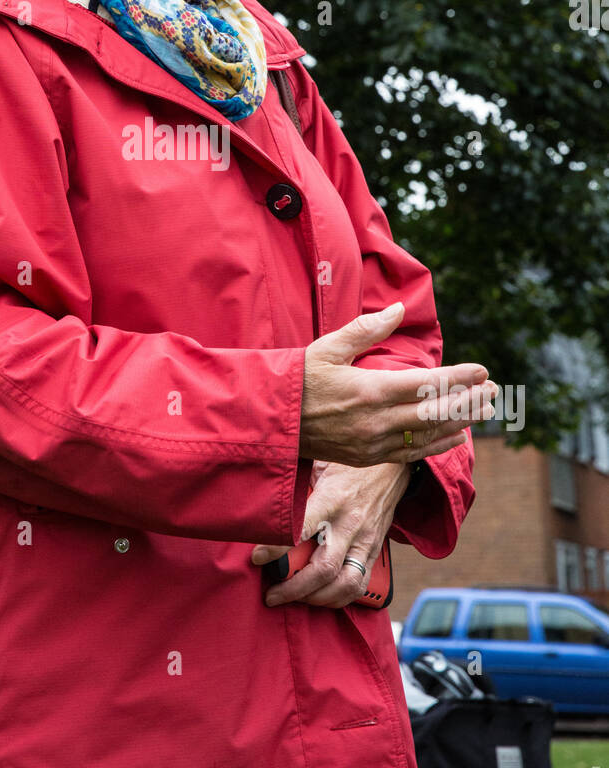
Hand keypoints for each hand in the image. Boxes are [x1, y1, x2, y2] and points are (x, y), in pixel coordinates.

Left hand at [250, 459, 411, 606]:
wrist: (393, 465)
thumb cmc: (348, 463)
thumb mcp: (320, 461)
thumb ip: (296, 480)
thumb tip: (265, 490)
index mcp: (333, 498)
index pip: (302, 529)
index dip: (277, 548)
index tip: (257, 558)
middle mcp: (351, 523)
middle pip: (324, 568)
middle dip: (294, 589)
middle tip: (271, 595)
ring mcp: (366, 539)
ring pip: (345, 584)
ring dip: (317, 599)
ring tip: (294, 599)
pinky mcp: (375, 549)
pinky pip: (360, 584)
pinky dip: (339, 598)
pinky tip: (320, 597)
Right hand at [298, 301, 496, 465]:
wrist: (273, 423)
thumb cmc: (299, 379)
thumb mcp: (327, 347)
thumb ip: (366, 329)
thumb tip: (398, 310)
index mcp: (368, 389)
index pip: (426, 384)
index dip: (458, 378)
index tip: (482, 370)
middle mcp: (376, 420)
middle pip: (435, 412)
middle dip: (469, 401)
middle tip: (494, 390)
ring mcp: (373, 443)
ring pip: (428, 434)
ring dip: (461, 422)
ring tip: (485, 409)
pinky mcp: (368, 457)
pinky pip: (413, 453)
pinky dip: (438, 444)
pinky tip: (457, 436)